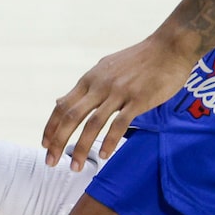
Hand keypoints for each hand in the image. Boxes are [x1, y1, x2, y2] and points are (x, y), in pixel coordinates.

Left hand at [44, 32, 196, 169]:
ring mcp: (118, 92)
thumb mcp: (104, 68)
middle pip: (71, 116)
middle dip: (58, 141)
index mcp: (90, 79)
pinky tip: (105, 156)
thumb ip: (84, 87)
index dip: (51, 126)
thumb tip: (61, 101)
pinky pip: (120, 123)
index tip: (45, 144)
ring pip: (93, 124)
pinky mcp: (138, 99)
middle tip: (50, 161)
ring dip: (81, 147)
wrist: (169, 47)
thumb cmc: (138, 60)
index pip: (63, 105)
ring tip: (75, 167)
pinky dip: (110, 141)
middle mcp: (100, 85)